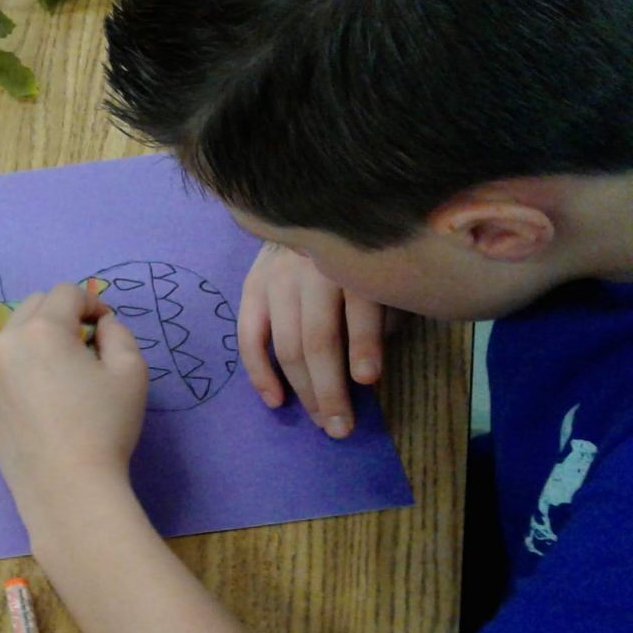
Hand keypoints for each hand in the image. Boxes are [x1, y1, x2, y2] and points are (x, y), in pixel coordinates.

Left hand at [0, 283, 149, 519]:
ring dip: (42, 338)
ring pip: (16, 335)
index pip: (66, 292)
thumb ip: (118, 334)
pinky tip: (47, 398)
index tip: (107, 328)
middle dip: (63, 314)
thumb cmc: (104, 426)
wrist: (66, 488)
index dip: (93, 302)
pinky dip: (26, 364)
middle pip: (35, 306)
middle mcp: (6, 344)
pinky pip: (6, 365)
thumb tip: (101, 325)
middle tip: (88, 345)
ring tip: (67, 372)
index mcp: (41, 330)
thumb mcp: (130, 372)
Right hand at [239, 242, 389, 437]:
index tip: (368, 380)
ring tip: (321, 422)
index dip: (364, 345)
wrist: (308, 204)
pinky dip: (259, 373)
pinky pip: (249, 337)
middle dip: (330, 389)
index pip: (358, 310)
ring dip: (303, 391)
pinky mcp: (252, 286)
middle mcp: (311, 270)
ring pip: (286, 346)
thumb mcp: (383, 273)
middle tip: (341, 428)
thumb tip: (367, 367)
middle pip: (317, 339)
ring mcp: (276, 278)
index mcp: (352, 264)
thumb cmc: (359, 251)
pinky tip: (275, 401)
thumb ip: (382, 312)